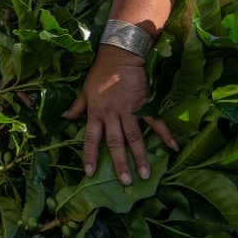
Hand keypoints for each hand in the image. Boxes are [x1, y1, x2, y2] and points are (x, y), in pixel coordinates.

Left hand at [63, 45, 176, 183]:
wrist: (120, 55)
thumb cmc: (100, 73)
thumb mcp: (85, 90)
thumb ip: (77, 107)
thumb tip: (65, 118)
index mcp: (96, 112)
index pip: (90, 138)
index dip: (90, 156)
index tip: (90, 173)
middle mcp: (112, 114)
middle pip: (115, 142)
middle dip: (119, 163)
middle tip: (125, 182)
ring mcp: (129, 110)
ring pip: (135, 137)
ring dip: (140, 156)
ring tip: (145, 174)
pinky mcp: (145, 104)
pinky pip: (155, 122)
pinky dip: (165, 134)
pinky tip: (172, 148)